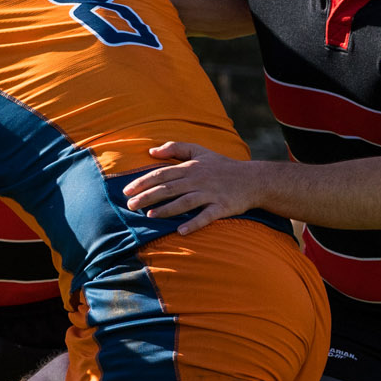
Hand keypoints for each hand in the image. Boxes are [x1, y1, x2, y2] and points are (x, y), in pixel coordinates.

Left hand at [123, 143, 266, 233]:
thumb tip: (151, 151)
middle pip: (169, 188)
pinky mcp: (222, 207)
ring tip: (149, 216)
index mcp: (191, 167)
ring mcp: (210, 194)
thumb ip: (175, 148)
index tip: (126, 190)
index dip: (143, 182)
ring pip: (185, 201)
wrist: (253, 179)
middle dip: (147, 196)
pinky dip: (194, 224)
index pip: (162, 173)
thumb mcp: (200, 151)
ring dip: (166, 209)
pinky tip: (180, 231)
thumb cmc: (222, 166)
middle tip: (130, 206)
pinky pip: (207, 216)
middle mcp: (198, 180)